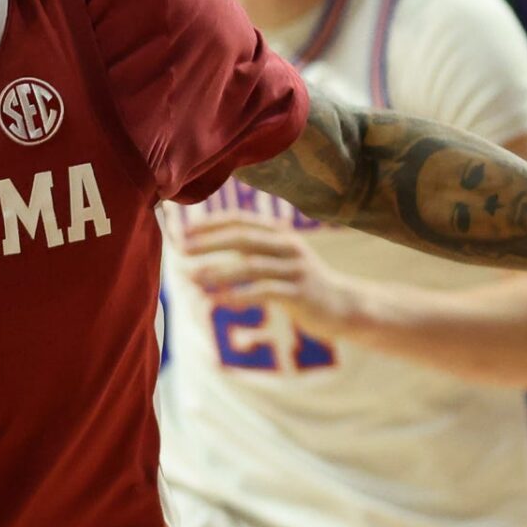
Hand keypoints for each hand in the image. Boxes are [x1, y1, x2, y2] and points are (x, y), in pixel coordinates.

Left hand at [181, 216, 363, 339]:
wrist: (343, 306)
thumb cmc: (299, 283)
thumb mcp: (278, 260)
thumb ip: (249, 251)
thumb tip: (206, 249)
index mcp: (280, 233)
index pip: (242, 220)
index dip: (212, 224)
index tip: (184, 231)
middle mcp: (288, 245)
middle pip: (244, 238)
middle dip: (211, 243)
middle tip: (182, 250)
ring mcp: (295, 268)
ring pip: (252, 265)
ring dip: (219, 271)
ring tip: (193, 278)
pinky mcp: (300, 293)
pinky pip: (264, 291)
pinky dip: (238, 295)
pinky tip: (218, 301)